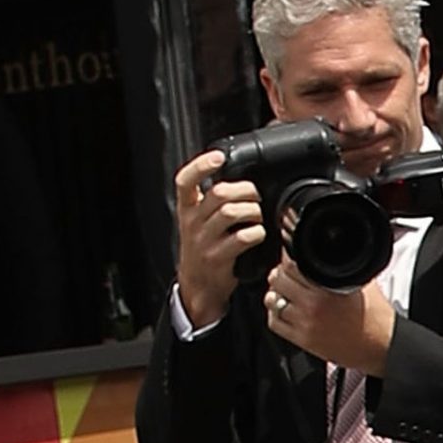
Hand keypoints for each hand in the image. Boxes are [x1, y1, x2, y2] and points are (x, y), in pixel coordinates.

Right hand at [173, 151, 262, 331]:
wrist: (198, 286)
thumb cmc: (204, 248)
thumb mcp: (199, 221)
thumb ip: (212, 200)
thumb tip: (240, 177)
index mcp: (187, 209)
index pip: (184, 181)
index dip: (200, 165)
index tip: (218, 156)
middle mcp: (193, 222)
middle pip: (218, 193)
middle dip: (244, 190)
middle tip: (255, 196)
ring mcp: (204, 240)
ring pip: (231, 212)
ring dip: (252, 211)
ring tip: (257, 217)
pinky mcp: (217, 257)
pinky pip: (242, 238)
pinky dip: (256, 233)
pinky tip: (258, 235)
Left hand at [263, 263, 394, 375]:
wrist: (380, 346)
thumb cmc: (375, 317)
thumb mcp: (364, 282)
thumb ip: (343, 267)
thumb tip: (329, 254)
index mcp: (327, 288)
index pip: (292, 264)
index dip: (290, 258)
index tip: (292, 259)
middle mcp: (313, 304)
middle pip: (277, 279)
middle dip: (281, 275)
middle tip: (288, 276)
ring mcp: (305, 323)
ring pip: (272, 300)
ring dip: (277, 294)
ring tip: (287, 294)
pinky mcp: (302, 340)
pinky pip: (274, 322)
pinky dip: (276, 314)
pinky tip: (287, 311)